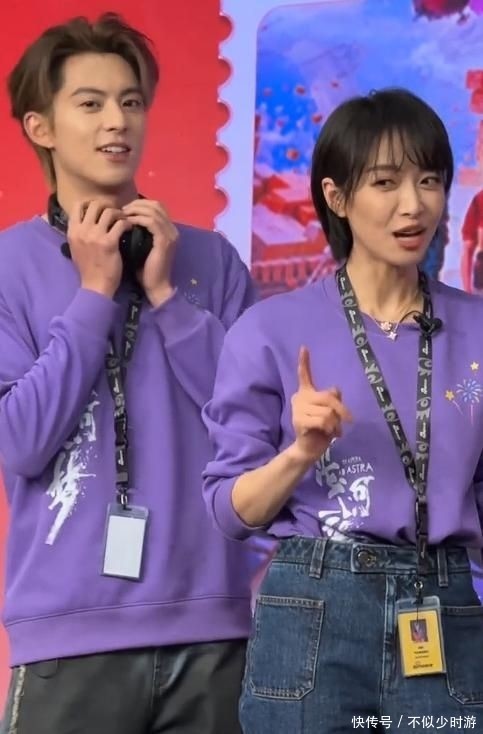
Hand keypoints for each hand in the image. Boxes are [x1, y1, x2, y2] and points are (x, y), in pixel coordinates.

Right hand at [68, 200, 131, 297]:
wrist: (95, 286)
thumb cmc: (87, 268)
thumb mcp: (76, 248)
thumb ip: (79, 232)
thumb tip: (85, 219)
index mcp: (72, 231)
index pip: (78, 205)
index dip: (91, 203)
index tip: (100, 208)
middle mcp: (82, 230)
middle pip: (95, 204)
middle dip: (107, 205)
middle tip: (115, 212)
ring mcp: (95, 236)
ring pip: (109, 211)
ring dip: (119, 214)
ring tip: (124, 220)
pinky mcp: (109, 242)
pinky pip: (120, 224)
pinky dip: (127, 223)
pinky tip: (130, 228)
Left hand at [122, 199, 178, 306]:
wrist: (155, 287)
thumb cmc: (146, 270)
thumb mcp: (142, 246)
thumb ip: (140, 232)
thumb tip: (125, 219)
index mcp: (168, 230)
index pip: (157, 207)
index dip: (140, 204)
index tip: (125, 209)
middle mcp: (172, 230)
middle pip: (156, 205)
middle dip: (137, 204)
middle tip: (123, 209)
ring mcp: (170, 235)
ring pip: (153, 211)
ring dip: (136, 210)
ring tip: (123, 214)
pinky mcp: (165, 241)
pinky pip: (151, 222)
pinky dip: (138, 219)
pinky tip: (127, 222)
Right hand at [289, 347, 351, 464]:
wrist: (310, 448)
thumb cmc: (321, 429)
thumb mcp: (331, 412)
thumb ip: (333, 399)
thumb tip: (335, 390)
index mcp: (306, 393)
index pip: (304, 374)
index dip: (304, 361)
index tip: (304, 347)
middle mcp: (299, 398)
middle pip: (328, 397)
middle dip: (341, 410)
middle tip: (348, 420)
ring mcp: (298, 409)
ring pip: (328, 411)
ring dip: (335, 423)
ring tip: (331, 430)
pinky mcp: (299, 421)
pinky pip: (324, 420)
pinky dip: (330, 429)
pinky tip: (326, 433)